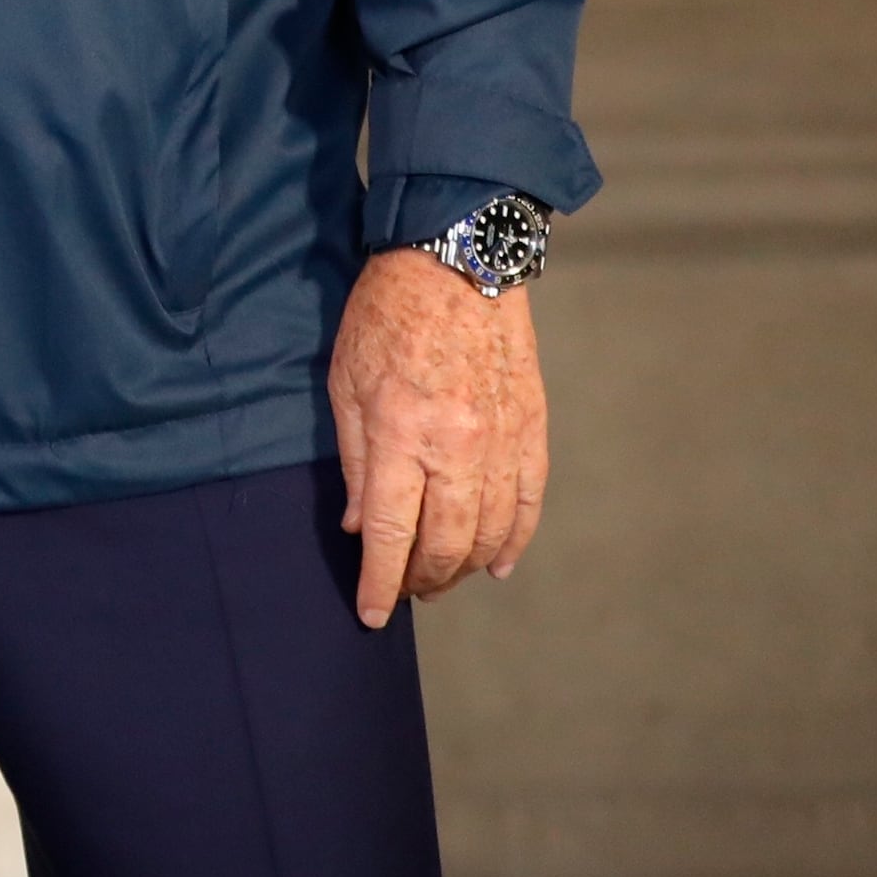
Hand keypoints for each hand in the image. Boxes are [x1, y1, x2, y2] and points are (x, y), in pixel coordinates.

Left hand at [329, 249, 549, 624]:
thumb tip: (358, 526)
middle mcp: (456, 448)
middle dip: (422, 580)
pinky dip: (514, 540)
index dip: (380, 582)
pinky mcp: (532, 430)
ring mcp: (501, 442)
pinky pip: (527, 502)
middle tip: (405, 592)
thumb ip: (354, 461)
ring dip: (464, 567)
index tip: (372, 614)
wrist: (458, 262)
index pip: (391, 533)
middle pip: (444, 543)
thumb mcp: (344, 383)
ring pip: (489, 532)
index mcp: (401, 435)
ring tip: (440, 581)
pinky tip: (496, 565)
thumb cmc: (386, 316)